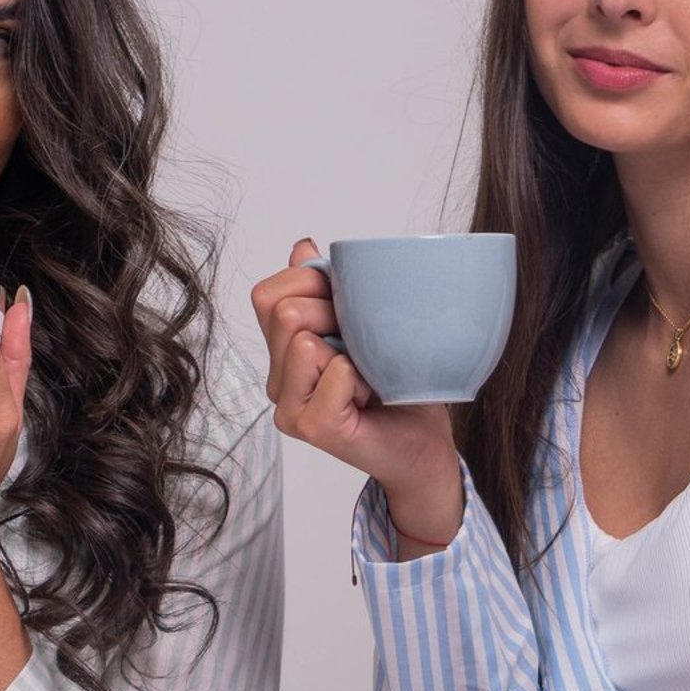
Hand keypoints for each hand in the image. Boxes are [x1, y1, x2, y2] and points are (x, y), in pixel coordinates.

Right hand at [251, 241, 464, 546]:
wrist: (422, 443)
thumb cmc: (395, 387)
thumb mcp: (361, 323)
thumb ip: (326, 288)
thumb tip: (302, 247)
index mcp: (281, 353)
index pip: (267, 295)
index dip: (309, 283)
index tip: (345, 305)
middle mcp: (276, 381)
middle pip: (285, 312)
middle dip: (333, 314)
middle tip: (362, 346)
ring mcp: (289, 407)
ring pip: (303, 339)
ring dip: (349, 348)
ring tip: (366, 374)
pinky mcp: (312, 426)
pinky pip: (334, 369)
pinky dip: (362, 375)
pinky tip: (370, 395)